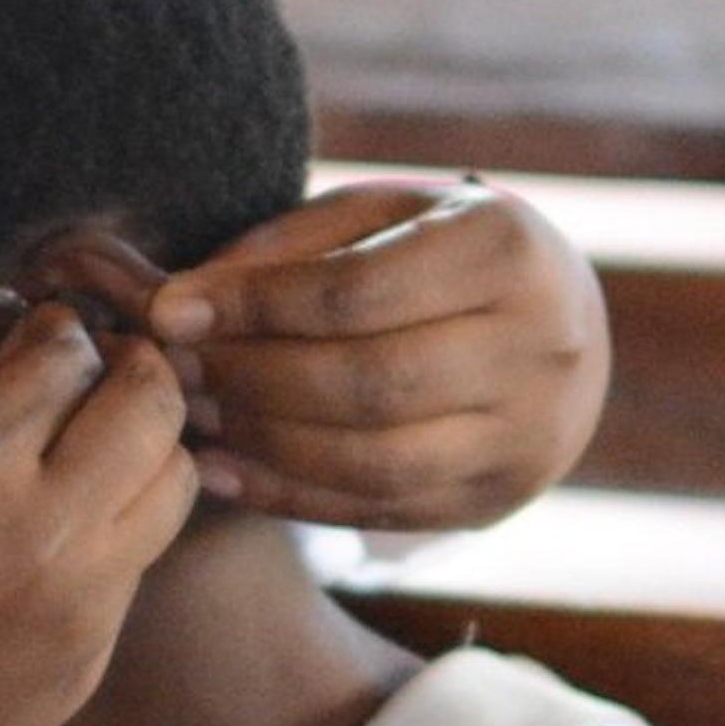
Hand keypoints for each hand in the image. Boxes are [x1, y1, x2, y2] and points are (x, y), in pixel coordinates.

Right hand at [0, 305, 194, 725]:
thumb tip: (2, 362)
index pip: (63, 353)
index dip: (54, 328)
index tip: (41, 331)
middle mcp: (45, 526)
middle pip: (151, 403)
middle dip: (132, 366)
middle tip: (101, 366)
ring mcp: (81, 601)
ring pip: (176, 482)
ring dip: (149, 446)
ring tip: (104, 445)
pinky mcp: (91, 660)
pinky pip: (139, 564)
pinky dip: (120, 527)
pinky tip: (68, 532)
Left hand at [149, 182, 609, 529]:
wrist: (556, 321)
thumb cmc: (434, 247)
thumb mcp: (376, 214)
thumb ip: (282, 251)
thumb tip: (170, 304)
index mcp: (505, 248)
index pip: (358, 291)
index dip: (252, 306)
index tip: (168, 311)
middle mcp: (540, 347)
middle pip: (366, 383)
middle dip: (250, 380)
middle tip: (173, 372)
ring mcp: (529, 436)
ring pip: (372, 462)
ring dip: (262, 445)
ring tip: (193, 419)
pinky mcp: (497, 500)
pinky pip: (377, 511)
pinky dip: (287, 496)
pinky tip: (221, 471)